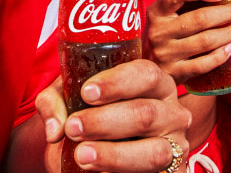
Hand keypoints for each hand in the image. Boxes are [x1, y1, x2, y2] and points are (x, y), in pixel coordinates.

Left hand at [36, 60, 190, 171]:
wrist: (95, 156)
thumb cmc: (89, 117)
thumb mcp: (70, 100)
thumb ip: (55, 103)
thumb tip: (55, 128)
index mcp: (154, 84)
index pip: (145, 74)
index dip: (117, 82)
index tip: (86, 93)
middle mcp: (171, 112)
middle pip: (146, 113)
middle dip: (104, 122)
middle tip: (72, 128)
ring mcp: (175, 146)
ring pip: (153, 152)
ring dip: (114, 155)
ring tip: (82, 155)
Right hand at [146, 0, 230, 83]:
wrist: (147, 69)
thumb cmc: (166, 35)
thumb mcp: (170, 16)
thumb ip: (196, 1)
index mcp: (156, 12)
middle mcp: (158, 31)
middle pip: (198, 18)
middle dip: (224, 13)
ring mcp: (165, 53)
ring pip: (204, 41)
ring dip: (228, 33)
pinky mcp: (174, 72)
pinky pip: (203, 64)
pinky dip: (220, 55)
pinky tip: (230, 48)